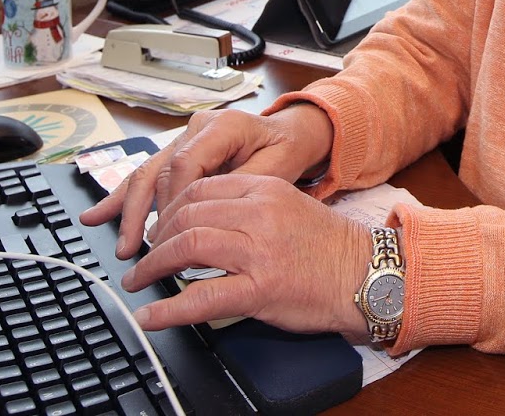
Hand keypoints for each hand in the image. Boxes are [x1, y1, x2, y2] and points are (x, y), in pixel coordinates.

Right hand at [79, 104, 332, 258]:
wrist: (291, 133)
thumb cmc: (287, 149)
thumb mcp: (279, 168)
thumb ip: (245, 188)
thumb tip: (215, 220)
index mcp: (223, 126)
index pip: (186, 165)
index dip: (174, 204)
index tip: (170, 238)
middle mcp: (197, 129)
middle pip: (159, 171)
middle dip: (143, 215)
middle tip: (136, 252)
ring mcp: (183, 139)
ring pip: (147, 174)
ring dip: (128, 211)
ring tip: (121, 245)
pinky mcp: (177, 153)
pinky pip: (147, 175)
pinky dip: (122, 198)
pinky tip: (99, 215)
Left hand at [119, 171, 369, 336]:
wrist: (365, 275)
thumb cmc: (329, 247)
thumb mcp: (288, 206)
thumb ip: (249, 207)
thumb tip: (204, 220)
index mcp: (264, 189)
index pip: (200, 188)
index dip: (169, 208)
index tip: (158, 226)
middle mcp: (259, 213)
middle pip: (187, 213)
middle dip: (155, 237)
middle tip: (144, 255)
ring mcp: (258, 250)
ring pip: (188, 246)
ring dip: (153, 266)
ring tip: (139, 280)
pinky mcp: (260, 289)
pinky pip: (202, 298)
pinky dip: (169, 310)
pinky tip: (152, 316)